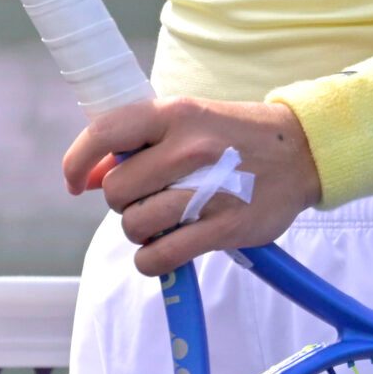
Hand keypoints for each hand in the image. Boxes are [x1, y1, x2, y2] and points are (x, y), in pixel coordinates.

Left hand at [61, 97, 322, 277]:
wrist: (300, 151)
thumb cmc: (231, 136)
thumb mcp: (182, 122)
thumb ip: (133, 144)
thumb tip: (82, 177)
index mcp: (173, 114)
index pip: (103, 133)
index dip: (76, 161)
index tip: (73, 182)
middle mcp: (188, 148)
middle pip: (116, 189)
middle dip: (122, 200)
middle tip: (148, 196)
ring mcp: (208, 189)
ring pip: (135, 224)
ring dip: (140, 230)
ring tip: (162, 221)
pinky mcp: (226, 227)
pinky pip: (162, 255)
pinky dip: (153, 259)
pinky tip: (165, 249)